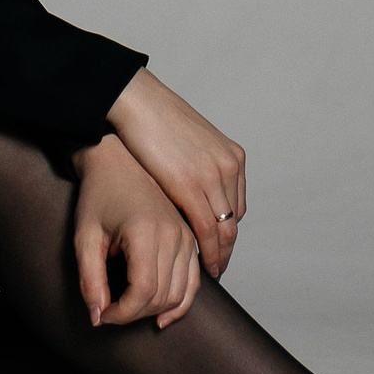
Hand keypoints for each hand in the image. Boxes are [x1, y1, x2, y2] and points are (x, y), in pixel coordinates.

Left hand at [71, 134, 202, 329]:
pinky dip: (181, 303)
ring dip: (154, 311)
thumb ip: (90, 279)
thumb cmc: (98, 196)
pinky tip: (162, 316)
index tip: (102, 313)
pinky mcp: (190, 238)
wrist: (117, 163)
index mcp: (147, 231)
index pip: (142, 292)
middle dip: (134, 314)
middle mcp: (174, 234)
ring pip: (180, 293)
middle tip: (109, 310)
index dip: (120, 313)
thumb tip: (97, 318)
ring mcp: (187, 236)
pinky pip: (195, 282)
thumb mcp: (85, 237)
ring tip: (128, 308)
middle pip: (163, 296)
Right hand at [104, 68, 245, 277]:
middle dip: (226, 248)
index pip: (236, 205)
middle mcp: (229, 166)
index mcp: (231, 156)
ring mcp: (214, 176)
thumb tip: (195, 186)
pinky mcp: (192, 185)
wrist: (137, 102)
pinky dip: (205, 250)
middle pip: (234, 220)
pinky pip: (207, 228)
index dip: (227, 231)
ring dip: (218, 254)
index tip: (218, 248)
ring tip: (208, 271)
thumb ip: (200, 165)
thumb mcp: (190, 143)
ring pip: (225, 229)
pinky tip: (197, 262)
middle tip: (216, 268)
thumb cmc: (155, 121)